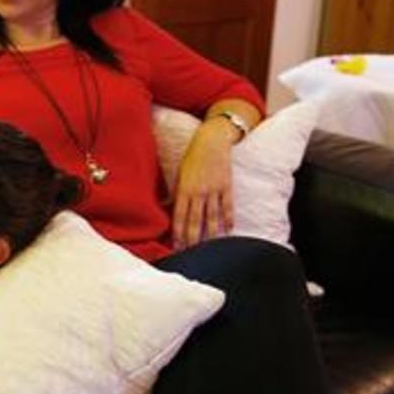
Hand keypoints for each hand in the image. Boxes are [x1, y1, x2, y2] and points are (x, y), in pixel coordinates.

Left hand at [171, 120, 235, 248]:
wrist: (211, 141)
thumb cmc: (192, 157)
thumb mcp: (179, 174)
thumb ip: (175, 193)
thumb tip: (165, 207)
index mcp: (184, 189)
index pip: (180, 216)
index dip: (178, 232)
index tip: (176, 246)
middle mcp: (199, 191)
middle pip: (195, 220)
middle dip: (193, 238)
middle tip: (191, 252)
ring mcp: (214, 190)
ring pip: (212, 217)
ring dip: (211, 233)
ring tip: (209, 247)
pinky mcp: (226, 186)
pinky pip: (228, 207)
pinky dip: (228, 219)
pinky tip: (228, 231)